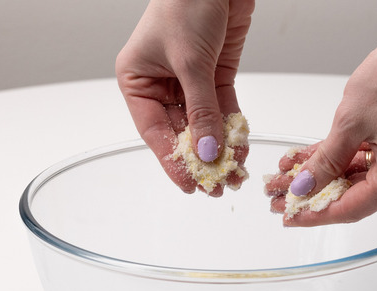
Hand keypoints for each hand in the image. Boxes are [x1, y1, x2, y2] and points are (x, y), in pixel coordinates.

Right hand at [116, 0, 253, 195]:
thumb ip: (201, 111)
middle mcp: (160, 84)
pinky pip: (222, 109)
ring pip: (204, 124)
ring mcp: (189, 80)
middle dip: (200, 159)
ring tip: (232, 175)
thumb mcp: (190, 62)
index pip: (155, 132)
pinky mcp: (215, 73)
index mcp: (137, 80)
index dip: (171, 161)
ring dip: (218, 149)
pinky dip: (231, 129)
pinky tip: (239, 149)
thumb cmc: (187, 2)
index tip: (189, 185)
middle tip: (216, 186)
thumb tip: (206, 153)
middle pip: (181, 132)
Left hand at [269, 27, 376, 225]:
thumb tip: (303, 186)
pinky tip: (306, 157)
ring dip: (321, 174)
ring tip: (285, 173)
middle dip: (312, 194)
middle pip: (351, 195)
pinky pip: (363, 159)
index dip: (314, 214)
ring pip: (354, 177)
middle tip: (278, 196)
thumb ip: (324, 161)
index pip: (349, 209)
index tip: (288, 216)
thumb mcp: (350, 124)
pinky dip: (337, 159)